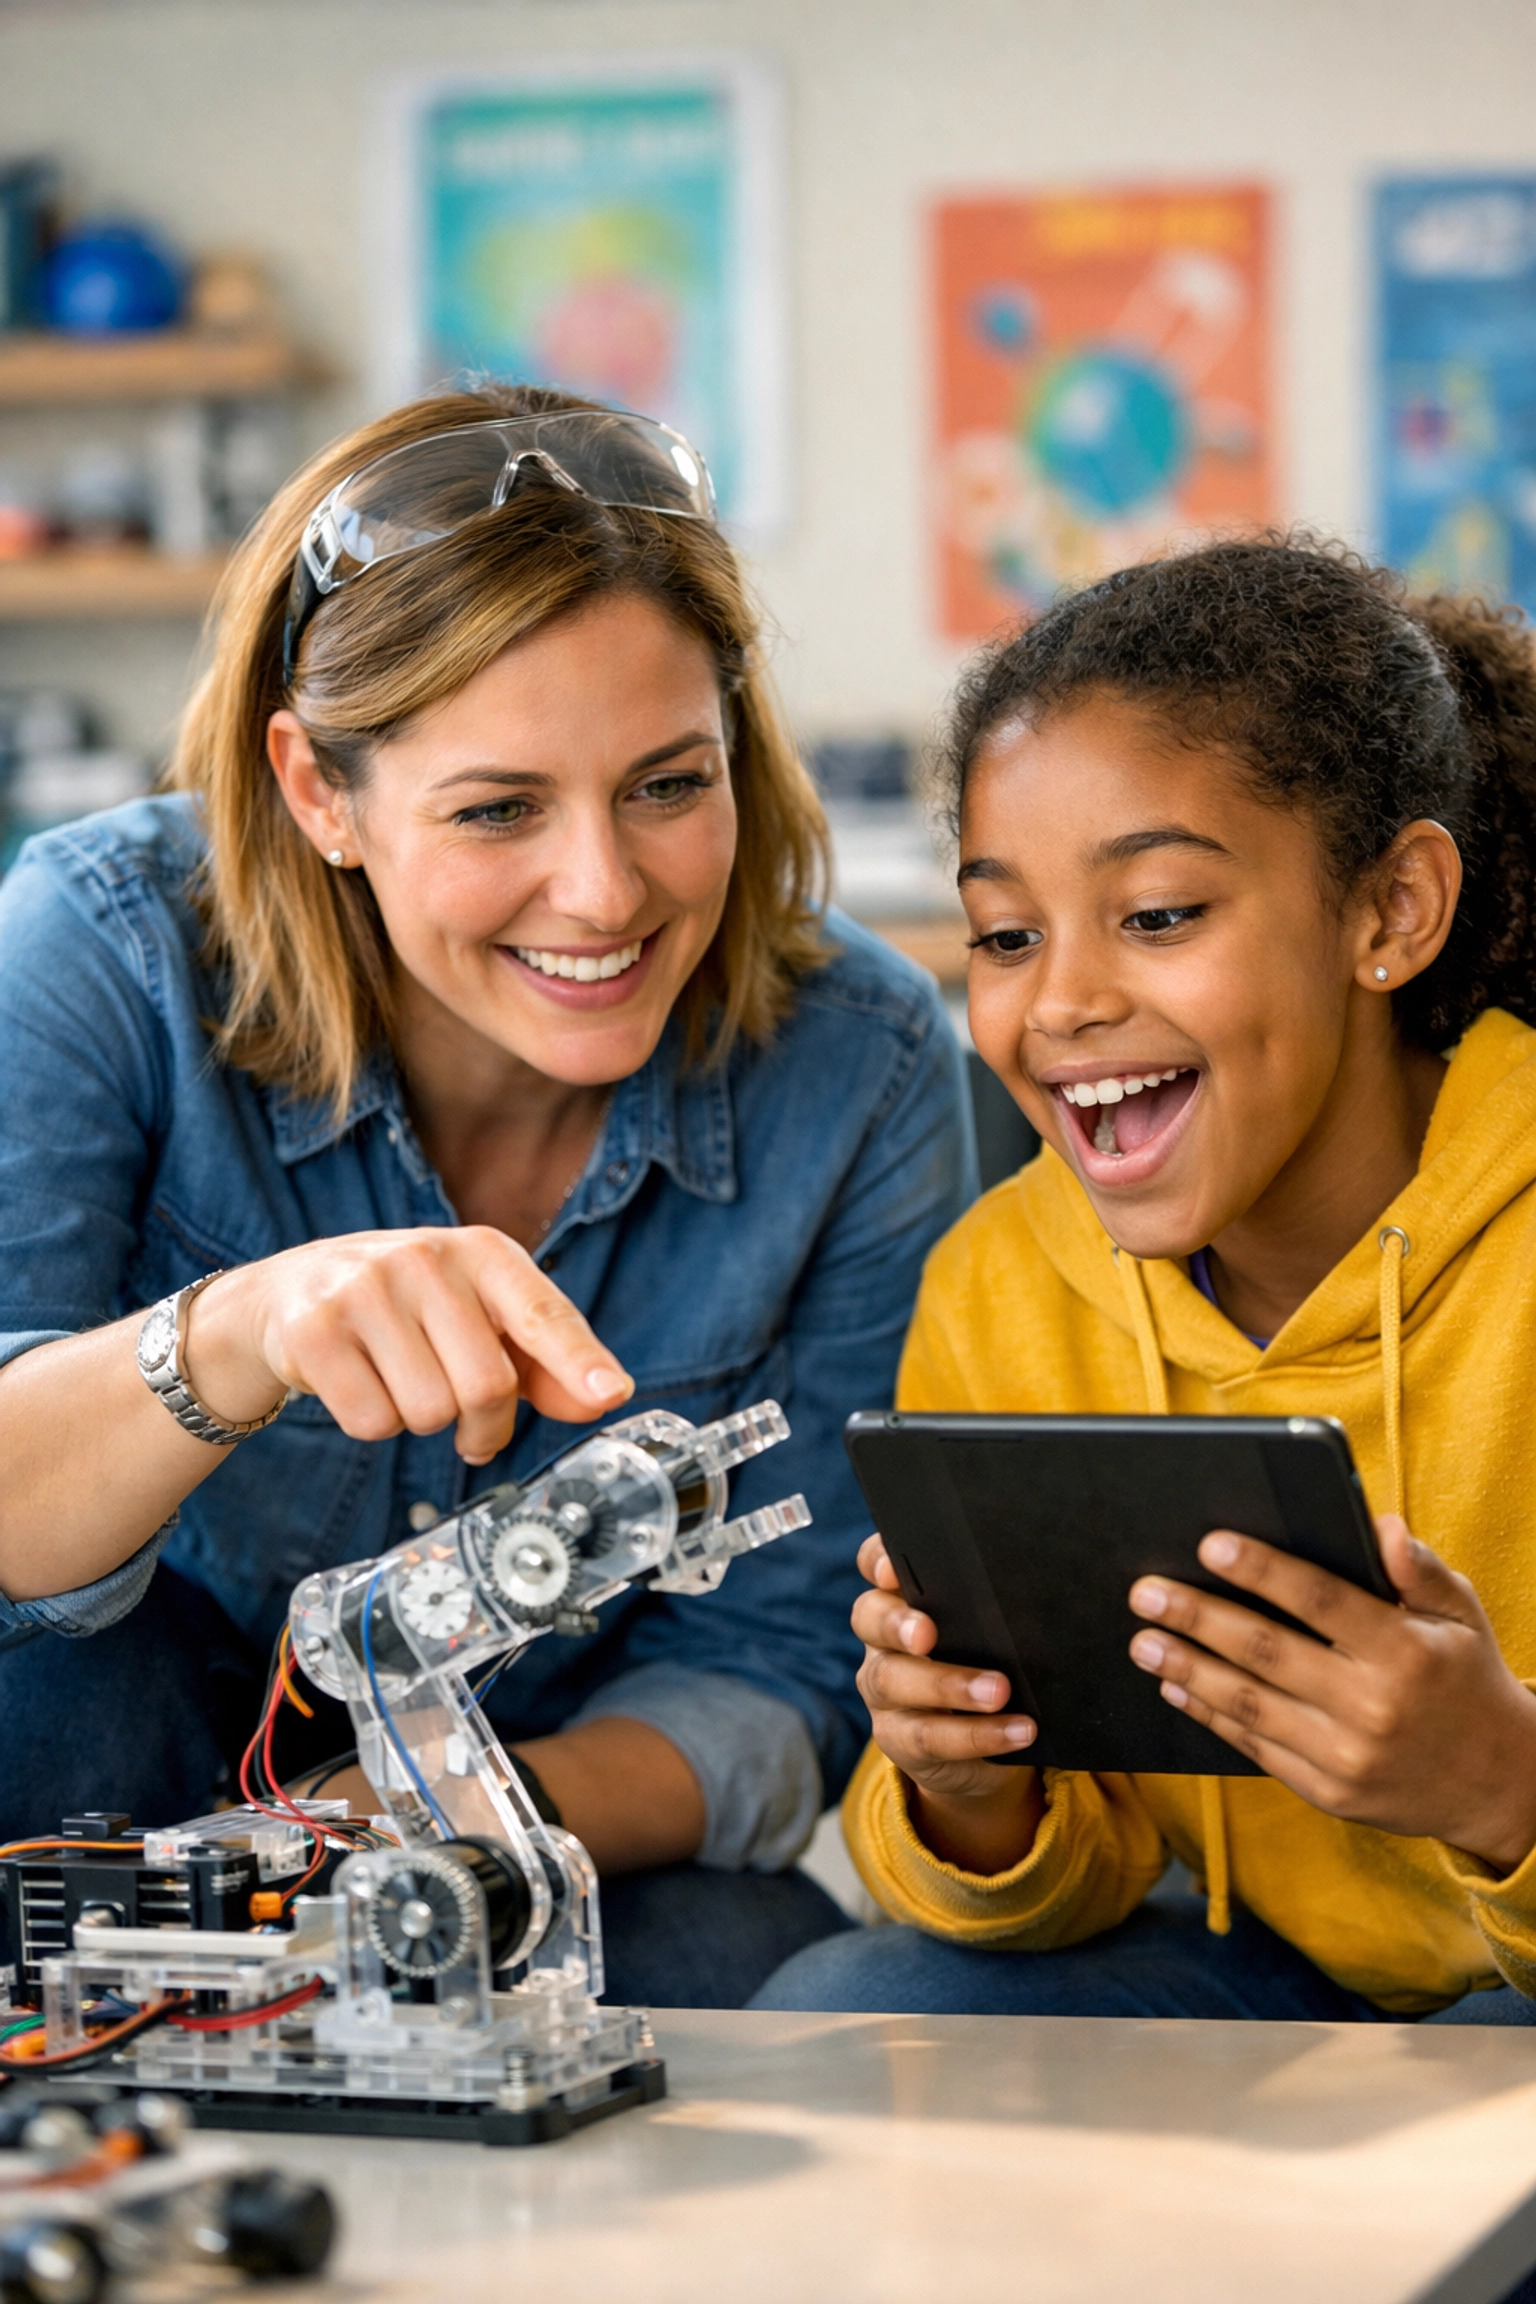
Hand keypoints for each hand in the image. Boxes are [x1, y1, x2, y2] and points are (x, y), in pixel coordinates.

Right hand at [185, 1227, 632, 1464]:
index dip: (577, 1359)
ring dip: (422, 1421)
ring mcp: (366, 1290)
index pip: (540, 1312)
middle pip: (487, 1385)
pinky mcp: (315, 1330)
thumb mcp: (481, 1318)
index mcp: (482, 1252)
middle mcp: (426, 1259)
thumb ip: (545, 1363)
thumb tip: (603, 1397)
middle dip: (484, 1425)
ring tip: (401, 1380)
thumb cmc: (410, 1309)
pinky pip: (373, 1422)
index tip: (609, 1392)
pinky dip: (374, 1423)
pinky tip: (361, 1382)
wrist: (291, 1291)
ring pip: (429, 1412)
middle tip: (467, 1421)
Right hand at [853, 1531, 1042, 1871]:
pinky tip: (1017, 1730)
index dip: (879, 1560)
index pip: (876, 1563)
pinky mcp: (899, 1739)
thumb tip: (1059, 1589)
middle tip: (928, 1634)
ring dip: (947, 1684)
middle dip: (897, 1623)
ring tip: (999, 1691)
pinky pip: (926, 1737)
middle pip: (869, 1618)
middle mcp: (883, 1639)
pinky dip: (975, 1734)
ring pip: (892, 1680)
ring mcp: (884, 1691)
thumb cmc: (996, 1667)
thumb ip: (1002, 1608)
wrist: (989, 1748)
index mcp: (904, 1598)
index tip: (895, 1567)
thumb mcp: (996, 1632)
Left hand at [1128, 1516, 1535, 1872]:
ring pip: (1248, 1705)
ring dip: (1186, 1669)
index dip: (1263, 1570)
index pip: (1321, 1601)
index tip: (1210, 1544)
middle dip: (1197, 1618)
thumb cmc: (1468, 1681)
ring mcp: (1346, 1756)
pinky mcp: (1328, 1792)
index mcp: (1404, 1652)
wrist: (1500, 1785)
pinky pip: (1256, 1748)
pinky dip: (1209, 1715)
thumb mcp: (1462, 1616)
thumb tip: (1379, 1525)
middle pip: (1266, 1652)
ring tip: (1142, 1640)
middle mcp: (1372, 1707)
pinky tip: (1176, 1686)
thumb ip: (1419, 1569)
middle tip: (1144, 1592)